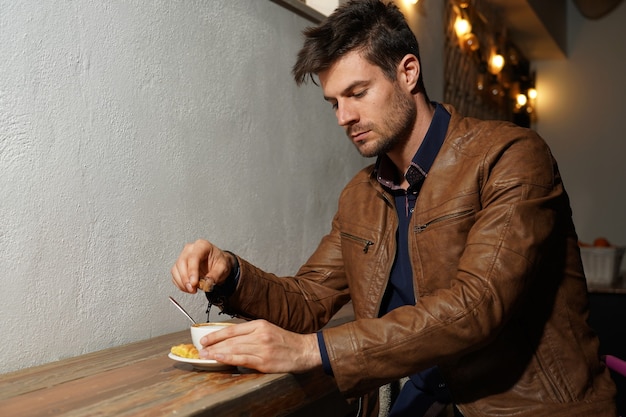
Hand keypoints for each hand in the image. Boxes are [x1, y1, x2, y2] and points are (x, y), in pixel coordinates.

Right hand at [171, 239, 234, 293]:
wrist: (217, 263)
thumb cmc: (219, 262)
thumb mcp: (223, 268)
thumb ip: (215, 276)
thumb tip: (206, 284)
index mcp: (202, 246)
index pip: (193, 257)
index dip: (192, 271)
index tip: (194, 283)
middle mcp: (190, 249)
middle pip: (181, 263)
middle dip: (185, 279)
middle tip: (192, 289)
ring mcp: (183, 256)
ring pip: (176, 270)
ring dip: (182, 283)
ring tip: (192, 290)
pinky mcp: (179, 265)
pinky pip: (175, 275)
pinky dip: (180, 284)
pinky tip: (188, 288)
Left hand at [199, 320, 321, 372]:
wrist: (304, 350)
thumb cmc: (285, 342)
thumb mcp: (268, 330)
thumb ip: (251, 333)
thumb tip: (231, 338)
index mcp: (259, 324)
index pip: (233, 328)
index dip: (216, 334)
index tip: (205, 339)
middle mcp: (260, 334)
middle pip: (231, 339)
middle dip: (213, 344)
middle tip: (200, 349)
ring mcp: (262, 348)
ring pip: (234, 349)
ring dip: (217, 353)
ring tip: (205, 356)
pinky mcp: (265, 361)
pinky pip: (242, 359)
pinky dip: (228, 359)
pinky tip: (219, 359)